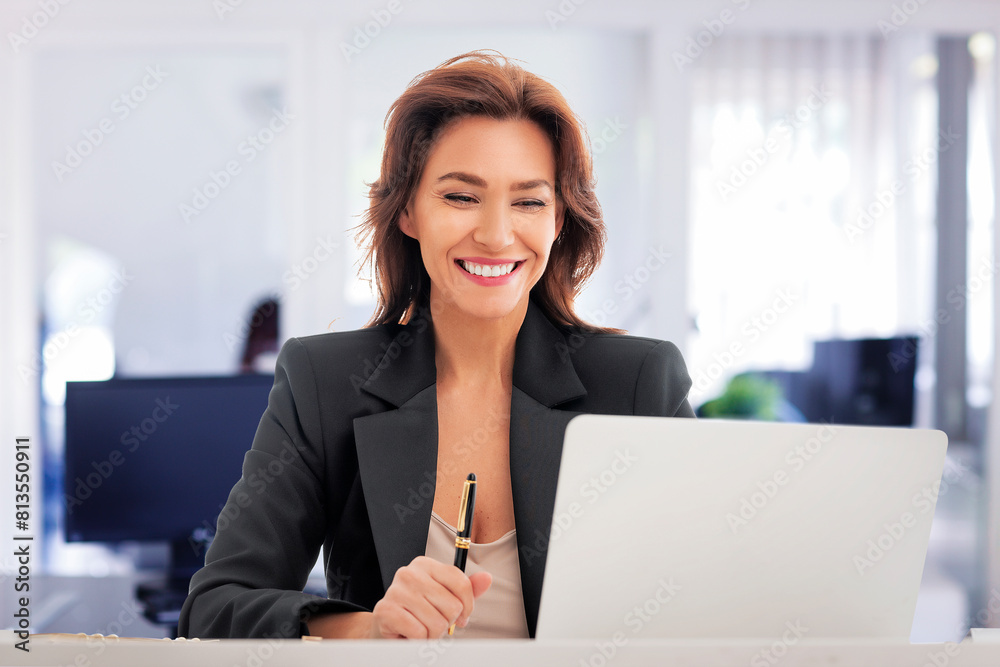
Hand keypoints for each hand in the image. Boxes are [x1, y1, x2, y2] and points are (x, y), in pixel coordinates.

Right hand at [370, 556, 491, 638]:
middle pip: (452, 606)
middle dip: (447, 622)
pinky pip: (420, 632)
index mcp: (425, 564)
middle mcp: (409, 573)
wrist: (388, 627)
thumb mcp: (445, 597)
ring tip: (423, 629)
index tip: (461, 617)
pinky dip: (419, 640)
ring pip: (437, 622)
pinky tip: (411, 634)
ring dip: (433, 634)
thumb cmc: (419, 612)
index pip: (461, 582)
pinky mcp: (386, 610)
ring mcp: (396, 590)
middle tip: (434, 623)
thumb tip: (487, 577)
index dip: (467, 605)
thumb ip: (466, 589)